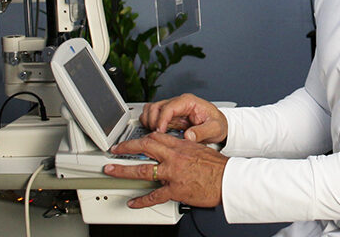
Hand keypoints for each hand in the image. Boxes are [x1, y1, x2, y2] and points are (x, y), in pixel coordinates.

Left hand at [104, 132, 228, 207]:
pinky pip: (154, 196)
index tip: (132, 140)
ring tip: (111, 171)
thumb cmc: (218, 167)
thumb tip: (176, 147)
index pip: (156, 137)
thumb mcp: (200, 148)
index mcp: (181, 145)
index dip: (140, 137)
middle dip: (126, 148)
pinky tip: (132, 202)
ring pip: (143, 170)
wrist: (228, 180)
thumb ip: (185, 147)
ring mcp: (173, 174)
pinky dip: (141, 200)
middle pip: (145, 148)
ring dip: (124, 170)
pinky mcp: (175, 190)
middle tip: (115, 150)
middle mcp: (174, 157)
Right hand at [140, 93, 227, 143]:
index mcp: (189, 102)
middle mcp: (178, 103)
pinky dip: (149, 123)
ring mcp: (172, 109)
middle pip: (155, 106)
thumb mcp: (215, 129)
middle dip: (153, 121)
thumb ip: (203, 132)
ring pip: (151, 109)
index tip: (160, 132)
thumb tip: (189, 136)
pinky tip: (157, 134)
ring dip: (149, 121)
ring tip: (155, 134)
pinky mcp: (169, 116)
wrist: (218, 126)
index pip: (169, 107)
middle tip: (157, 134)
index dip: (161, 119)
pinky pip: (152, 116)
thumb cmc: (217, 124)